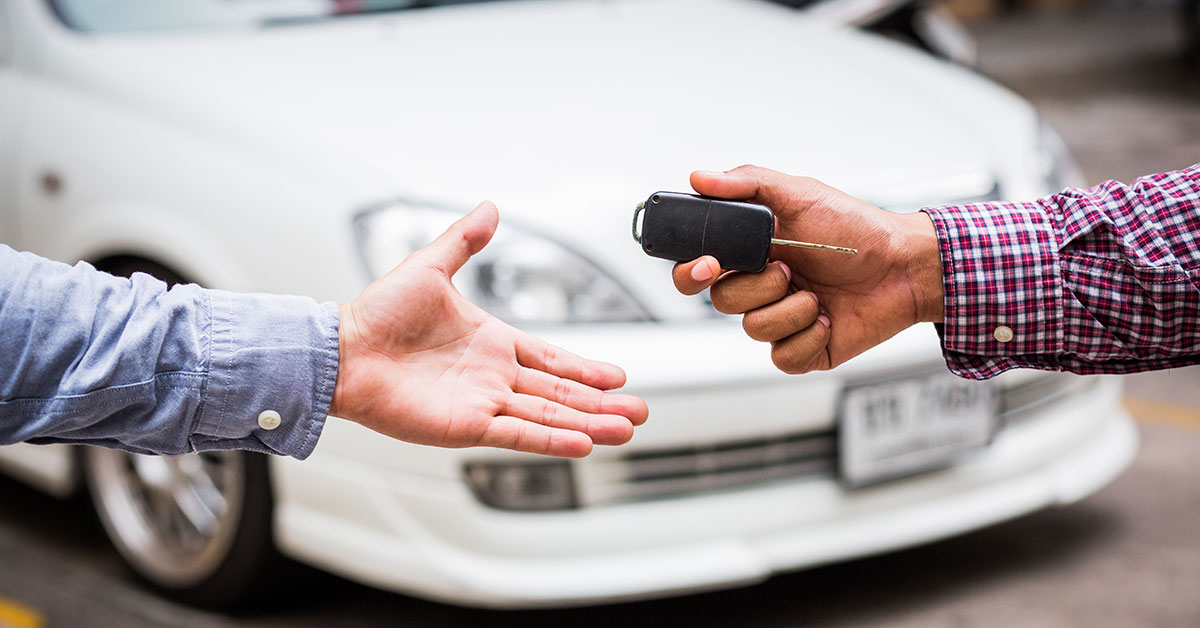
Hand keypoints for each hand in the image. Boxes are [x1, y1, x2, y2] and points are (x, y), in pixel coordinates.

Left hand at [331, 202, 648, 457]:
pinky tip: (583, 443)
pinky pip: (517, 434)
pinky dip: (551, 440)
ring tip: (625, 429)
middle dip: (600, 403)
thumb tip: (489, 206)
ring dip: (588, 424)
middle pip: (559, 393)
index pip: (551, 358)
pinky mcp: (466, 425)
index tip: (617, 376)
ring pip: (548, 416)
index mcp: (491, 342)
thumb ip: (464, 241)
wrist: (343, 349)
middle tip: (637, 411)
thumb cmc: (378, 312)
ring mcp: (482, 402)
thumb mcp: (430, 266)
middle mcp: (492, 376)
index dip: (584, 368)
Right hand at [673, 166, 943, 373]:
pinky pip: (783, 357)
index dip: (691, 272)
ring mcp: (781, 319)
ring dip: (791, 309)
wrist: (904, 266)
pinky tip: (829, 318)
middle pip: (721, 300)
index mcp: (751, 252)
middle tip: (786, 270)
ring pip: (753, 329)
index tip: (709, 264)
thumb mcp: (800, 193)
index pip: (698, 268)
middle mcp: (761, 287)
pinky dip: (808, 336)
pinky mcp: (804, 349)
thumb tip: (700, 178)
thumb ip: (747, 183)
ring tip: (819, 293)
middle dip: (756, 286)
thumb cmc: (856, 229)